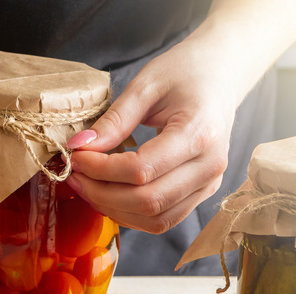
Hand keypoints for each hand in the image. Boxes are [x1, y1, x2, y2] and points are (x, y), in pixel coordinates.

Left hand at [64, 40, 234, 233]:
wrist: (221, 75)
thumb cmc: (186, 72)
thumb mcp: (146, 85)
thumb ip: (114, 120)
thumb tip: (80, 147)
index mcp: (200, 133)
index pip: (141, 169)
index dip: (101, 169)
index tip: (76, 155)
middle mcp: (210, 166)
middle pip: (148, 201)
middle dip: (102, 193)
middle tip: (74, 174)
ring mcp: (209, 184)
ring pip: (156, 219)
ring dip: (114, 208)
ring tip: (87, 185)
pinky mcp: (202, 193)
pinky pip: (163, 219)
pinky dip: (131, 214)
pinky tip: (108, 194)